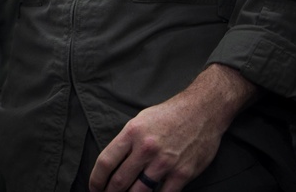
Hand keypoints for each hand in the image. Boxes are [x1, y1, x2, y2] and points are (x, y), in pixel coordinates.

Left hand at [88, 65, 258, 191]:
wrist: (202, 111)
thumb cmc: (169, 115)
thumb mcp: (141, 120)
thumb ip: (127, 141)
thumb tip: (113, 162)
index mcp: (132, 133)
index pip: (106, 162)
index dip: (96, 179)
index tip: (94, 187)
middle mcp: (146, 148)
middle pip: (119, 180)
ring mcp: (164, 162)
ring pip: (139, 191)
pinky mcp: (182, 173)